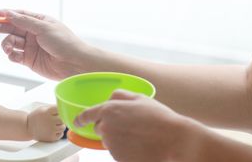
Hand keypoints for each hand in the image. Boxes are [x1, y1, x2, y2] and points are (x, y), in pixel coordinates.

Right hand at [0, 9, 89, 79]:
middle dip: (0, 27)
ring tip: (7, 48)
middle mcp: (34, 33)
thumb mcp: (43, 28)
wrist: (74, 64)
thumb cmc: (64, 42)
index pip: (19, 15)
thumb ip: (24, 21)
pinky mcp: (30, 60)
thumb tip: (8, 13)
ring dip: (6, 44)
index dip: (6, 14)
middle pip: (12, 28)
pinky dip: (11, 55)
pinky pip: (15, 56)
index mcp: (39, 21)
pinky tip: (13, 55)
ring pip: (11, 42)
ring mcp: (31, 47)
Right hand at [27, 105, 65, 141]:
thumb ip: (53, 108)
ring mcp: (50, 130)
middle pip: (63, 118)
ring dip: (61, 125)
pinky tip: (53, 130)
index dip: (61, 109)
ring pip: (63, 127)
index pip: (60, 109)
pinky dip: (59, 132)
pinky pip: (61, 134)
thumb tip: (64, 107)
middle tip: (58, 118)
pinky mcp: (51, 137)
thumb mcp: (42, 108)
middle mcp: (49, 121)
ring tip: (55, 124)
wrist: (27, 127)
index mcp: (47, 112)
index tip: (60, 110)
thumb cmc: (36, 117)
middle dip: (62, 118)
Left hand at [75, 90, 194, 161]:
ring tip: (138, 135)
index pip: (87, 114)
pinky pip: (117, 152)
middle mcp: (106, 127)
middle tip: (129, 125)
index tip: (78, 120)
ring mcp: (111, 145)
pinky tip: (139, 145)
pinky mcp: (118, 158)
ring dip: (118, 138)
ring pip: (109, 140)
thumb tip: (110, 98)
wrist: (173, 142)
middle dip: (110, 126)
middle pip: (100, 128)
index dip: (81, 117)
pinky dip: (125, 149)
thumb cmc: (158, 118)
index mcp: (109, 110)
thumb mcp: (140, 98)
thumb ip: (120, 95)